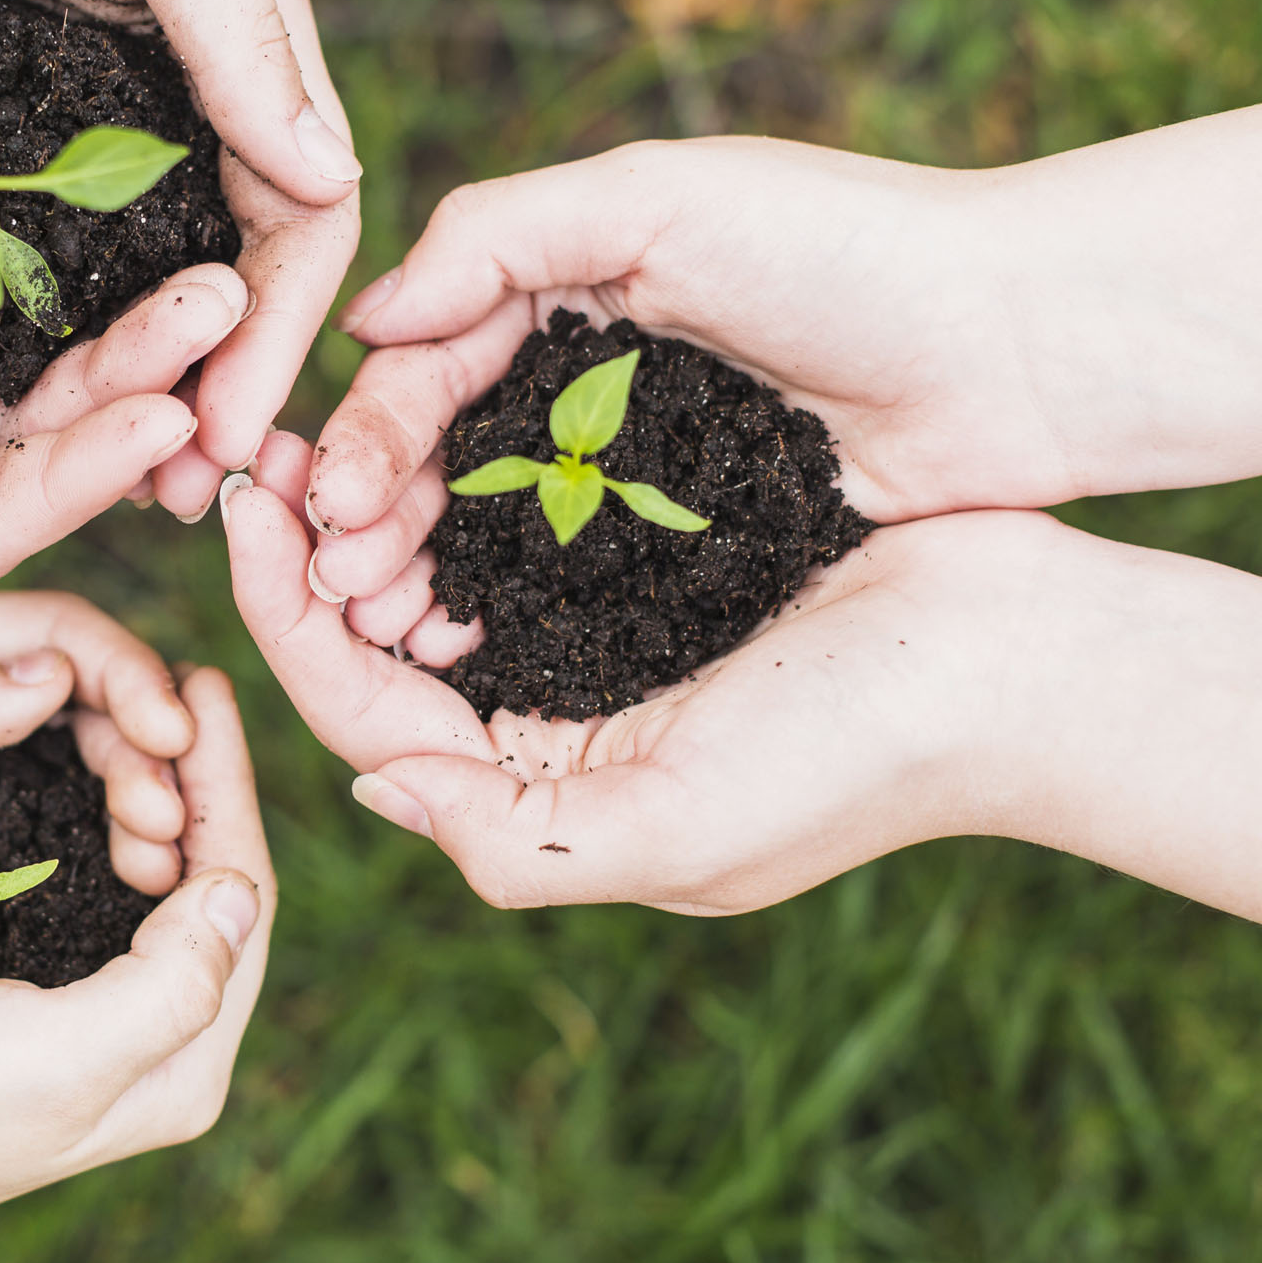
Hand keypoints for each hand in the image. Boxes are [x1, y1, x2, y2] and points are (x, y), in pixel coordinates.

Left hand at [0, 0, 362, 508]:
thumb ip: (243, 28)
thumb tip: (330, 180)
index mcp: (240, 49)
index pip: (301, 216)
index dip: (282, 332)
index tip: (240, 433)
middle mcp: (177, 109)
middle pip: (226, 283)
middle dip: (215, 390)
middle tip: (182, 496)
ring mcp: (80, 148)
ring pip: (133, 303)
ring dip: (132, 397)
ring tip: (109, 484)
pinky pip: (37, 288)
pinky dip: (44, 359)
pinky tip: (19, 423)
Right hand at [0, 0, 266, 575]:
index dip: (71, 486)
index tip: (166, 418)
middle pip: (29, 446)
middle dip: (128, 405)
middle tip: (222, 327)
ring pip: (50, 358)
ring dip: (135, 333)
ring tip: (219, 280)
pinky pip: (38, 264)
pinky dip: (103, 265)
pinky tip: (170, 231)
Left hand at [0, 591, 210, 1059]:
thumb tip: (55, 674)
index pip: (50, 626)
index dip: (124, 672)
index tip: (172, 738)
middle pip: (85, 685)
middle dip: (145, 738)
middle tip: (170, 817)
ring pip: (91, 748)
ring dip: (143, 788)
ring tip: (162, 853)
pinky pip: (76, 808)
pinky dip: (119, 828)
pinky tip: (144, 871)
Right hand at [0, 662, 271, 1234]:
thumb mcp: (60, 1055)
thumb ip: (173, 984)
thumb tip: (242, 889)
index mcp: (182, 1066)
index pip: (243, 897)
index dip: (229, 783)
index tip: (204, 683)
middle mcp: (155, 1050)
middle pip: (210, 884)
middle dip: (198, 779)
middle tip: (174, 681)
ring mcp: (95, 1027)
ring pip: (157, 884)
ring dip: (149, 795)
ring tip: (132, 715)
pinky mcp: (35, 1003)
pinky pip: (98, 893)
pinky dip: (94, 823)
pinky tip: (72, 772)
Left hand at [225, 430, 1061, 910]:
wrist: (1021, 657)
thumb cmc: (859, 751)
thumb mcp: (676, 832)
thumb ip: (511, 838)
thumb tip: (372, 791)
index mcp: (546, 806)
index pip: (370, 720)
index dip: (287, 623)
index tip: (239, 516)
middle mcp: (557, 738)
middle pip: (385, 653)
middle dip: (311, 563)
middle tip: (260, 456)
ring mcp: (602, 654)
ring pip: (441, 588)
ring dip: (375, 519)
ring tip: (322, 433)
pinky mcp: (650, 576)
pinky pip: (520, 534)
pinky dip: (462, 489)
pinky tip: (426, 424)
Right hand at [302, 138, 1066, 602]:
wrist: (1024, 347)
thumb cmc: (848, 248)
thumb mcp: (663, 197)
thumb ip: (504, 233)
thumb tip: (368, 316)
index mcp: (568, 287)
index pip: (429, 363)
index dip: (371, 433)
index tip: (324, 504)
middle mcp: (589, 379)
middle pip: (449, 457)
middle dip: (380, 521)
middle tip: (334, 589)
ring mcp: (642, 467)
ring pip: (504, 529)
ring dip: (433, 575)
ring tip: (385, 633)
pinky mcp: (698, 540)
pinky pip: (586, 579)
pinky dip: (520, 609)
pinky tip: (472, 650)